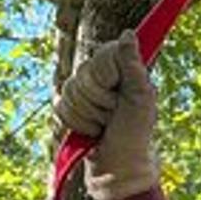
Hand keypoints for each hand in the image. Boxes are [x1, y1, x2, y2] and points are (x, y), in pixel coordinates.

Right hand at [53, 29, 159, 199]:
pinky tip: (90, 131)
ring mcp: (85, 92)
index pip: (102, 55)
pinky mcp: (71, 108)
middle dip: (99, 101)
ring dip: (88, 115)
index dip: (107, 76)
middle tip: (113, 115)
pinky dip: (76, 122)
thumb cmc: (135, 133)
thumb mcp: (140, 97)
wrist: (117, 166)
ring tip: (103, 126)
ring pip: (69, 90)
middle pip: (83, 73)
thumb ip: (132, 64)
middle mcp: (103, 77)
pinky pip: (60, 105)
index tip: (118, 93)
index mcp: (122, 69)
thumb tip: (128, 33)